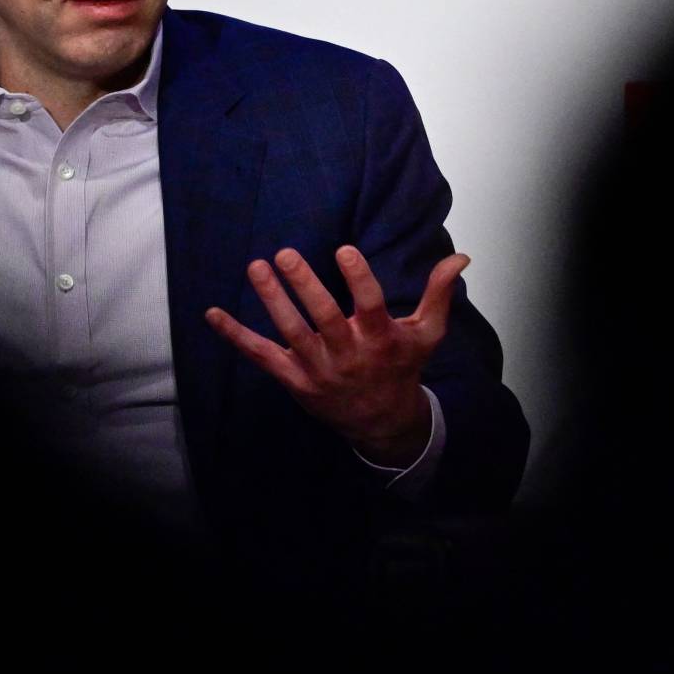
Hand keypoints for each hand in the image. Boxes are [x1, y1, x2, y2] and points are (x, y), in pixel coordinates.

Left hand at [205, 246, 468, 464]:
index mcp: (380, 340)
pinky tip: (213, 313)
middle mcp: (347, 355)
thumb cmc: (402, 368)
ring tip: (257, 266)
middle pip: (323, 318)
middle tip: (284, 253)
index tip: (343, 250)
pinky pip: (260, 356)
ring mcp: (317, 369)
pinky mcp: (293, 379)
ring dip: (271, 300)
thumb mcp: (427, 334)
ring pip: (290, 332)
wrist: (382, 422)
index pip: (369, 305)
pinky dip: (235, 336)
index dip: (357, 279)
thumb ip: (438, 293)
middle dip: (303, 286)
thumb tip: (461, 257)